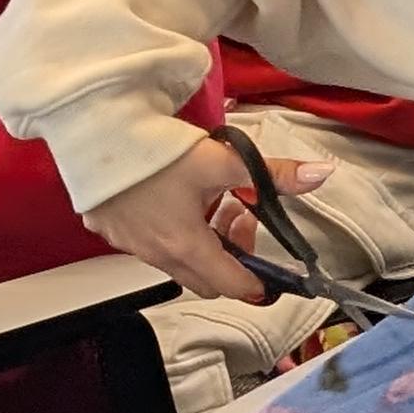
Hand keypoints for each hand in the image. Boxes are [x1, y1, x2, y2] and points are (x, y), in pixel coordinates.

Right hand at [85, 133, 331, 303]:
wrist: (92, 127)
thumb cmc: (155, 147)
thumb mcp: (223, 161)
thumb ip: (274, 175)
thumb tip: (320, 175)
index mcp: (185, 245)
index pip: (230, 285)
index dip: (258, 282)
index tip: (273, 274)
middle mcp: (153, 252)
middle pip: (203, 279)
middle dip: (231, 261)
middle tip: (242, 220)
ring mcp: (126, 242)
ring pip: (175, 261)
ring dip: (202, 244)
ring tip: (215, 202)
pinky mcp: (107, 226)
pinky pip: (147, 244)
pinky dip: (171, 233)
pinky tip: (177, 199)